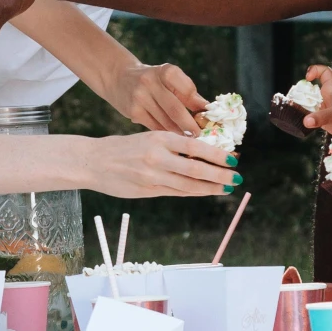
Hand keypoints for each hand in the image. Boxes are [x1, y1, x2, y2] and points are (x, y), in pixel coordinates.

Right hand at [84, 132, 236, 197]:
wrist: (93, 161)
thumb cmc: (124, 148)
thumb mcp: (148, 138)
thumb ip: (172, 146)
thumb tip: (202, 152)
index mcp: (159, 138)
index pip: (195, 147)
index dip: (216, 155)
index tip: (233, 159)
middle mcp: (157, 157)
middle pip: (196, 169)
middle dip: (220, 175)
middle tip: (237, 178)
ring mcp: (152, 176)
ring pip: (189, 185)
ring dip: (211, 188)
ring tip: (227, 188)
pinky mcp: (147, 190)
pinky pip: (176, 192)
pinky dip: (194, 192)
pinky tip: (206, 191)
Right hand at [107, 62, 205, 134]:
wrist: (118, 77)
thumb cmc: (153, 81)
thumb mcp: (169, 79)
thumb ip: (187, 93)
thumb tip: (206, 110)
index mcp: (165, 71)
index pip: (187, 90)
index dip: (198, 105)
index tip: (207, 117)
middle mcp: (150, 82)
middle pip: (176, 109)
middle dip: (189, 125)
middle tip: (199, 135)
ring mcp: (139, 97)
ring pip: (165, 122)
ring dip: (179, 133)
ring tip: (188, 139)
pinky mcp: (133, 112)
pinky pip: (154, 127)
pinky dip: (165, 134)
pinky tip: (171, 139)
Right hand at [300, 65, 331, 140]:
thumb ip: (322, 117)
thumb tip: (306, 121)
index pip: (324, 73)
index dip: (315, 70)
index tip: (308, 78)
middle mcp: (328, 98)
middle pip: (311, 90)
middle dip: (301, 93)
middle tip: (292, 100)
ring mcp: (325, 109)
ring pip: (309, 104)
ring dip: (301, 107)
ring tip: (293, 112)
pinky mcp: (324, 121)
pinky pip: (311, 117)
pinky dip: (305, 119)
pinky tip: (301, 122)